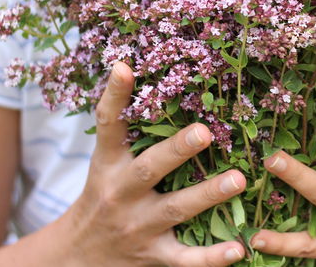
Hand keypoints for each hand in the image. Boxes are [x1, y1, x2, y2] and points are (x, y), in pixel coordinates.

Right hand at [58, 62, 246, 266]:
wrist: (77, 258)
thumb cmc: (103, 196)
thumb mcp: (105, 163)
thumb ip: (124, 128)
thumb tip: (133, 67)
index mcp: (109, 165)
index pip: (108, 125)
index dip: (115, 96)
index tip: (125, 67)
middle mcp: (122, 194)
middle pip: (149, 169)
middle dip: (177, 150)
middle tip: (204, 132)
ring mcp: (139, 227)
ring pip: (176, 209)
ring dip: (208, 195)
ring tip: (238, 180)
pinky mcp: (155, 255)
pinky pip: (186, 259)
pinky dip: (212, 258)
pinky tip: (239, 249)